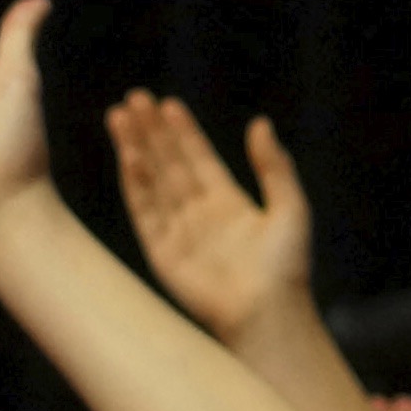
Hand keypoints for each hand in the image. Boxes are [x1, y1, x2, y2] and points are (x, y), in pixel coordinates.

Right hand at [107, 93, 314, 341]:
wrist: (267, 312)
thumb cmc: (286, 266)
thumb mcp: (290, 208)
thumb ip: (274, 167)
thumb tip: (260, 123)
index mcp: (230, 203)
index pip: (199, 158)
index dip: (183, 131)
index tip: (167, 103)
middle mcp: (199, 214)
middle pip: (169, 163)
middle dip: (152, 132)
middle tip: (135, 97)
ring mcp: (178, 231)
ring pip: (152, 180)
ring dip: (136, 149)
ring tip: (121, 115)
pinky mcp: (161, 251)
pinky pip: (145, 211)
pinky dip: (136, 183)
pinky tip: (129, 155)